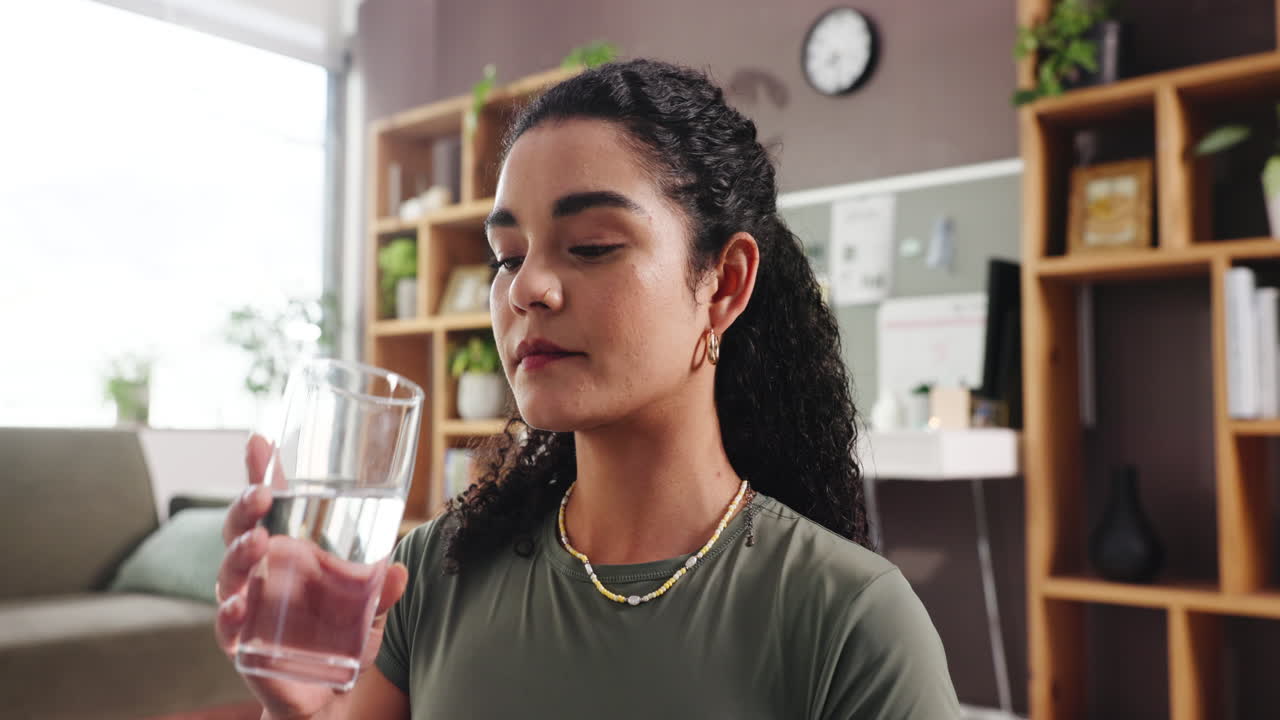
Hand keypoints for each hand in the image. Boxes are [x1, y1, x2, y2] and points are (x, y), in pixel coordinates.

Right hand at [213, 434, 409, 718]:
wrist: (326, 695)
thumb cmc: (340, 637)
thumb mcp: (371, 609)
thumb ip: (383, 590)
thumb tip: (398, 570)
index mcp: (288, 551)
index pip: (270, 505)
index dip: (261, 472)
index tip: (260, 441)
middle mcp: (260, 573)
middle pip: (240, 529)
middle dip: (244, 507)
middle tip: (261, 493)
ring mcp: (247, 605)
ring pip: (227, 571)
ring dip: (238, 553)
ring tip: (258, 542)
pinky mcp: (241, 644)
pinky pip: (226, 626)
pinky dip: (228, 615)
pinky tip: (239, 606)